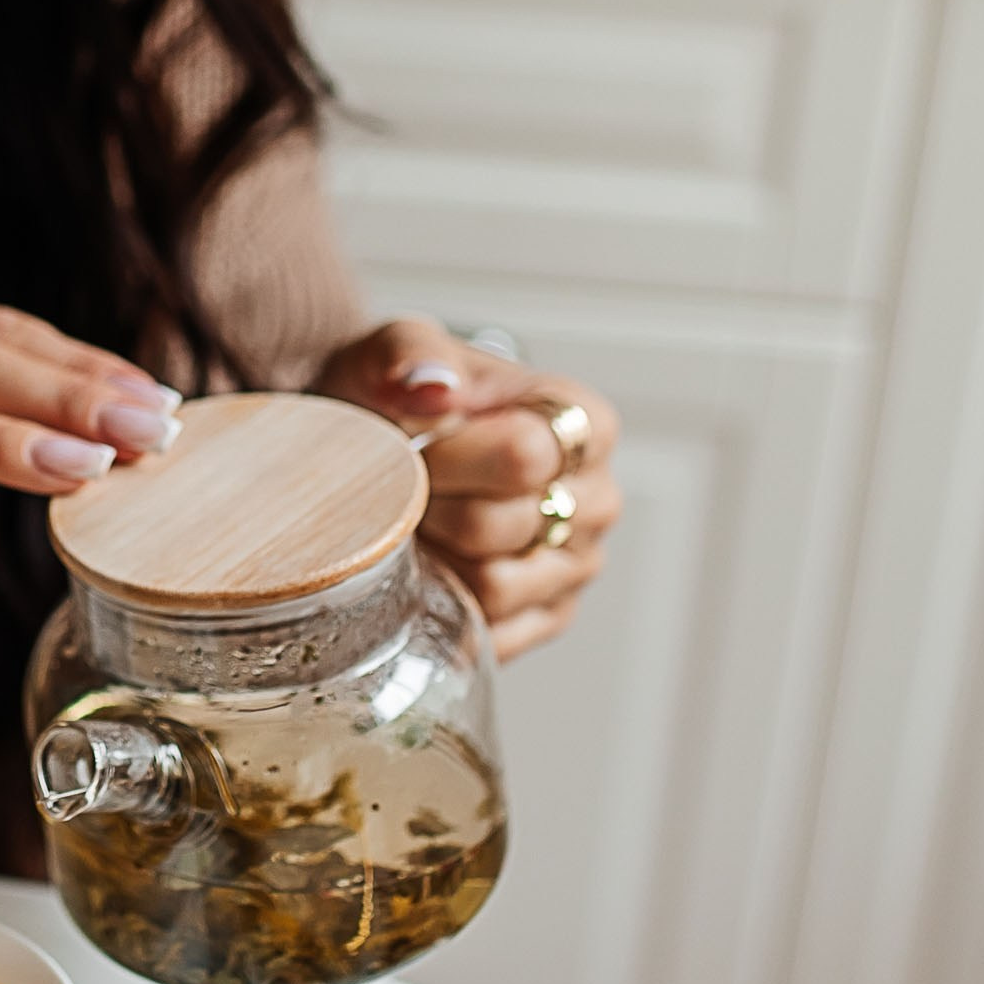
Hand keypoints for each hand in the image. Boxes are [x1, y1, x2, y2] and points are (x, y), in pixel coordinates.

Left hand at [316, 319, 620, 659]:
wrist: (386, 441)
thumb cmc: (406, 395)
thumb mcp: (397, 349)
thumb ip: (410, 355)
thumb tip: (432, 388)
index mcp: (585, 424)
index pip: (522, 456)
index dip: (448, 457)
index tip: (412, 442)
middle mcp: (597, 498)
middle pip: (500, 525)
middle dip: (430, 507)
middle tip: (399, 487)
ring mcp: (576, 565)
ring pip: (493, 587)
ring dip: (433, 558)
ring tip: (411, 522)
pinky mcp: (546, 618)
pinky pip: (491, 634)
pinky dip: (444, 607)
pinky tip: (424, 568)